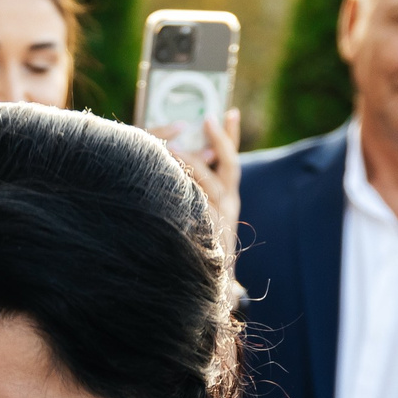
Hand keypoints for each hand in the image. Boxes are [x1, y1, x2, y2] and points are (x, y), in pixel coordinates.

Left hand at [157, 110, 239, 236]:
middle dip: (220, 140)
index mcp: (229, 198)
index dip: (230, 136)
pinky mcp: (204, 232)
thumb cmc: (198, 246)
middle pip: (229, 165)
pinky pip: (192, 206)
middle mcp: (229, 205)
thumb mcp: (203, 214)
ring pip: (208, 184)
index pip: (231, 160)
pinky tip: (165, 178)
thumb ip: (196, 190)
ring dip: (190, 163)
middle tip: (207, 118)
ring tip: (171, 146)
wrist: (206, 285)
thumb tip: (174, 158)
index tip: (230, 111)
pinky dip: (181, 190)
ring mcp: (218, 219)